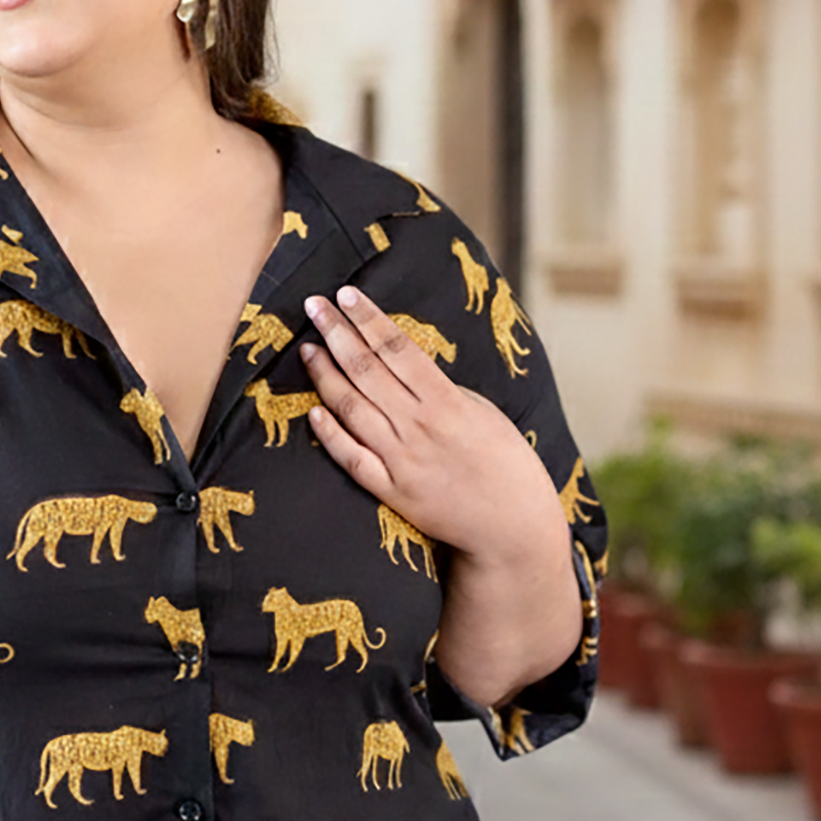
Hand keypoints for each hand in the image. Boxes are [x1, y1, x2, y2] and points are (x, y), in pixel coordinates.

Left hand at [300, 284, 579, 705]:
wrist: (512, 527)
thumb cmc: (505, 463)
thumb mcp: (484, 412)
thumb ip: (443, 390)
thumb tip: (406, 366)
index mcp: (447, 402)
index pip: (397, 349)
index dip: (368, 319)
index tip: (345, 294)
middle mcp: (419, 427)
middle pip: (368, 371)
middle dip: (337, 334)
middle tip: (313, 306)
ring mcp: (402, 461)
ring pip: (353, 410)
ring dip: (326, 376)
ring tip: (308, 348)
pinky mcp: (392, 491)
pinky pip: (352, 459)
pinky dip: (330, 434)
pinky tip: (312, 411)